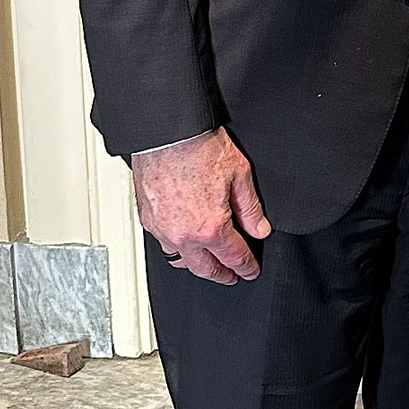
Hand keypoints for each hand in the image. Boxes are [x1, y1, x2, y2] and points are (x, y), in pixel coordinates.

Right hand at [132, 128, 271, 284]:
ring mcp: (162, 230)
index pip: (233, 257)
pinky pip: (164, 243)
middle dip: (222, 275)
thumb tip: (260, 228)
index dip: (245, 267)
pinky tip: (185, 240)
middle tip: (232, 275)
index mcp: (210, 227)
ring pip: (181, 260)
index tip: (250, 270)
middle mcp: (183, 235)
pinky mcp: (148, 219)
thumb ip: (250, 208)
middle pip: (205, 268)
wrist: (167, 132)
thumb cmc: (199, 146)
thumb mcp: (239, 174)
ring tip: (208, 262)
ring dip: (197, 264)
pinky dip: (177, 247)